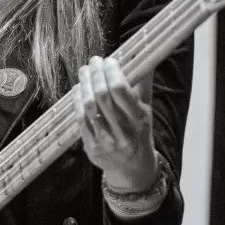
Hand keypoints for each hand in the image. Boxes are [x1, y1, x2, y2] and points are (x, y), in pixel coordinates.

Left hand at [76, 56, 159, 190]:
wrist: (133, 169)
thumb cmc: (140, 132)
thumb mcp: (147, 109)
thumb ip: (143, 83)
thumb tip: (142, 55)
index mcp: (139, 119)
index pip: (120, 90)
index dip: (111, 72)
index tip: (108, 60)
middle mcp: (122, 131)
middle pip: (101, 96)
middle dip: (95, 74)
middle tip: (93, 61)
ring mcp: (105, 141)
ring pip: (88, 106)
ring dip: (84, 85)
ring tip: (84, 71)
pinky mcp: (91, 147)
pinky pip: (80, 119)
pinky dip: (77, 101)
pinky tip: (78, 89)